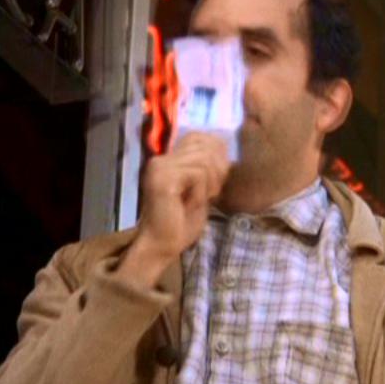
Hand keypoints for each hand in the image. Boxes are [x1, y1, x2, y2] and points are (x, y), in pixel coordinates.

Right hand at [117, 133, 229, 287]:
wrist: (160, 247)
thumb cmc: (180, 224)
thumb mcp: (201, 190)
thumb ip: (208, 168)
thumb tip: (224, 148)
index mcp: (168, 159)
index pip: (200, 137)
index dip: (217, 156)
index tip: (214, 182)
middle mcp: (161, 158)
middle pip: (205, 145)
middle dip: (217, 170)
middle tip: (210, 194)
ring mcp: (160, 167)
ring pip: (204, 160)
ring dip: (210, 184)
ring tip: (200, 200)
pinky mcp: (163, 179)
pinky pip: (198, 174)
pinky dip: (202, 192)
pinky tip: (191, 204)